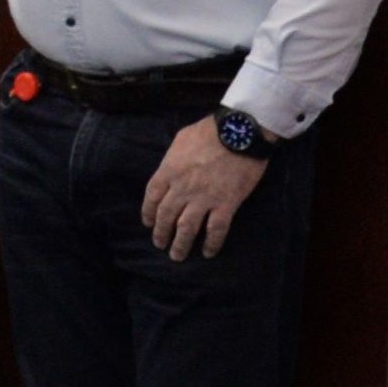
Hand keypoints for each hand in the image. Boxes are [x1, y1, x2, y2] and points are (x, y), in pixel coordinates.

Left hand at [139, 120, 270, 262]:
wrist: (239, 132)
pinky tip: (209, 253)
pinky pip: (216, 230)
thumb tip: (169, 168)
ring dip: (180, 244)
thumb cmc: (210, 131)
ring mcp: (204, 198)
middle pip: (166, 216)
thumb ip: (172, 158)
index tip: (149, 223)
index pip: (151, 197)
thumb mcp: (181, 140)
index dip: (148, 213)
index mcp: (168, 171)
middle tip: (160, 244)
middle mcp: (182, 188)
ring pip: (186, 228)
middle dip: (161, 233)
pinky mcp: (226, 204)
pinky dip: (211, 244)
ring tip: (177, 255)